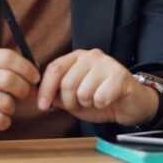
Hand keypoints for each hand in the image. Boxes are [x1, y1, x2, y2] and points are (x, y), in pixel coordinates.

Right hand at [0, 49, 39, 139]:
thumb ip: (5, 67)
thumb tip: (35, 72)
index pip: (7, 57)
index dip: (26, 67)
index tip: (35, 77)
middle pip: (9, 79)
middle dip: (23, 88)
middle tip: (24, 94)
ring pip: (5, 101)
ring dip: (12, 107)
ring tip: (7, 107)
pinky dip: (5, 122)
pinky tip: (1, 119)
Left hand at [36, 48, 159, 125]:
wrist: (130, 104)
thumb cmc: (101, 99)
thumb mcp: (73, 98)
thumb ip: (55, 93)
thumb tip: (32, 91)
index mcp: (78, 57)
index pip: (54, 68)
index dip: (45, 89)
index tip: (42, 106)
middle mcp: (91, 56)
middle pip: (67, 83)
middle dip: (70, 102)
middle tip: (82, 104)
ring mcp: (107, 63)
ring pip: (83, 92)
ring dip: (88, 104)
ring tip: (96, 100)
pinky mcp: (120, 75)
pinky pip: (99, 98)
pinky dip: (102, 105)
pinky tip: (108, 100)